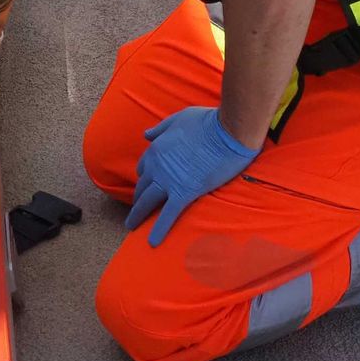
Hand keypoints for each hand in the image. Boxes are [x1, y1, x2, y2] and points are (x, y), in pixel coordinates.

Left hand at [125, 107, 258, 246]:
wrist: (227, 132)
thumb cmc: (206, 121)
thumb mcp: (178, 118)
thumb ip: (160, 128)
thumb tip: (146, 135)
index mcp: (157, 148)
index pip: (144, 167)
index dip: (145, 176)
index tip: (146, 184)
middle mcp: (158, 166)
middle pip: (142, 186)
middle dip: (137, 198)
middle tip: (135, 210)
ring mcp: (169, 181)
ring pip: (148, 201)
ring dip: (138, 215)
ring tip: (132, 226)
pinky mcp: (185, 192)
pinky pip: (168, 214)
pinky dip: (158, 229)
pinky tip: (152, 242)